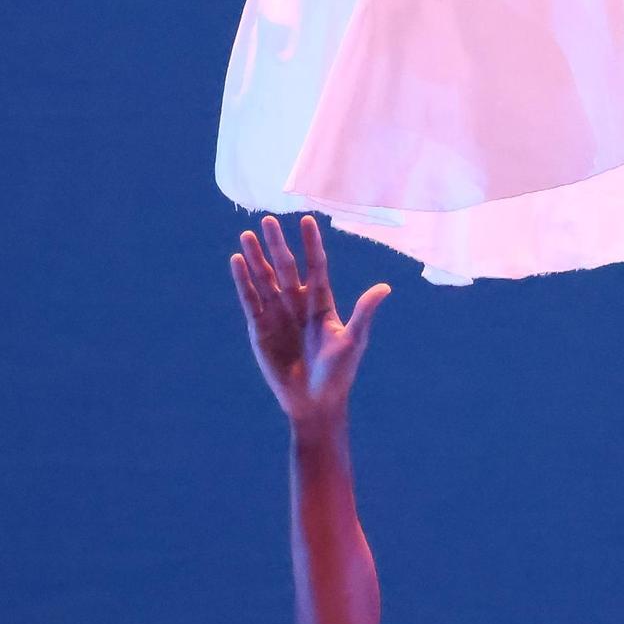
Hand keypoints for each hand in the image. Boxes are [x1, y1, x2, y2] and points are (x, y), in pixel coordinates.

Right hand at [232, 215, 390, 431]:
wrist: (315, 403)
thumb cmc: (339, 374)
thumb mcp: (353, 341)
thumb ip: (364, 313)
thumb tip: (385, 287)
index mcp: (322, 303)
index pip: (316, 266)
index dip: (311, 244)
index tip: (307, 219)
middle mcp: (298, 304)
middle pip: (286, 267)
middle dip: (277, 244)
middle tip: (267, 219)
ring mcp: (278, 314)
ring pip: (265, 279)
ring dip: (256, 258)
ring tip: (247, 234)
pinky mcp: (260, 328)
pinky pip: (250, 299)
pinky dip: (243, 281)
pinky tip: (237, 260)